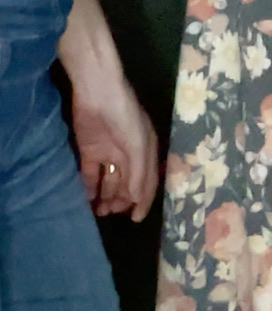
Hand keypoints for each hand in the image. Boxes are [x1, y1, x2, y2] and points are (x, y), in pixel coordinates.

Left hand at [71, 78, 158, 220]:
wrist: (97, 90)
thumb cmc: (125, 114)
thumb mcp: (138, 142)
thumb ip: (139, 172)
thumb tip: (139, 199)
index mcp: (145, 150)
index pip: (147, 181)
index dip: (143, 200)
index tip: (135, 220)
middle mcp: (128, 153)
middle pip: (127, 183)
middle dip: (122, 200)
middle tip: (112, 214)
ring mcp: (108, 152)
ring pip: (109, 181)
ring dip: (106, 197)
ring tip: (100, 212)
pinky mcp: (89, 150)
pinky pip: (90, 175)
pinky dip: (88, 188)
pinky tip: (86, 201)